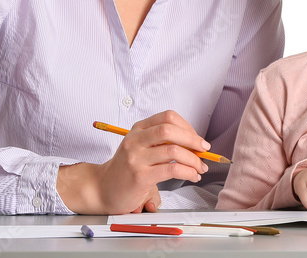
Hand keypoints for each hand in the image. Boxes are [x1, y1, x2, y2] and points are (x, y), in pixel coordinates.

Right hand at [56, 110, 209, 213]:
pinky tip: (192, 176)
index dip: (188, 127)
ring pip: (174, 150)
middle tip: (204, 151)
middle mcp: (136, 140)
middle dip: (193, 140)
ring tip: (200, 168)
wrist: (102, 189)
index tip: (197, 140)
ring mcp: (136, 157)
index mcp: (138, 129)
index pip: (168, 117)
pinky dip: (188, 172)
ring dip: (194, 160)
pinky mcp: (140, 176)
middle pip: (171, 130)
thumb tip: (196, 145)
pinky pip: (172, 169)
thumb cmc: (125, 170)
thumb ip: (162, 143)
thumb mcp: (140, 148)